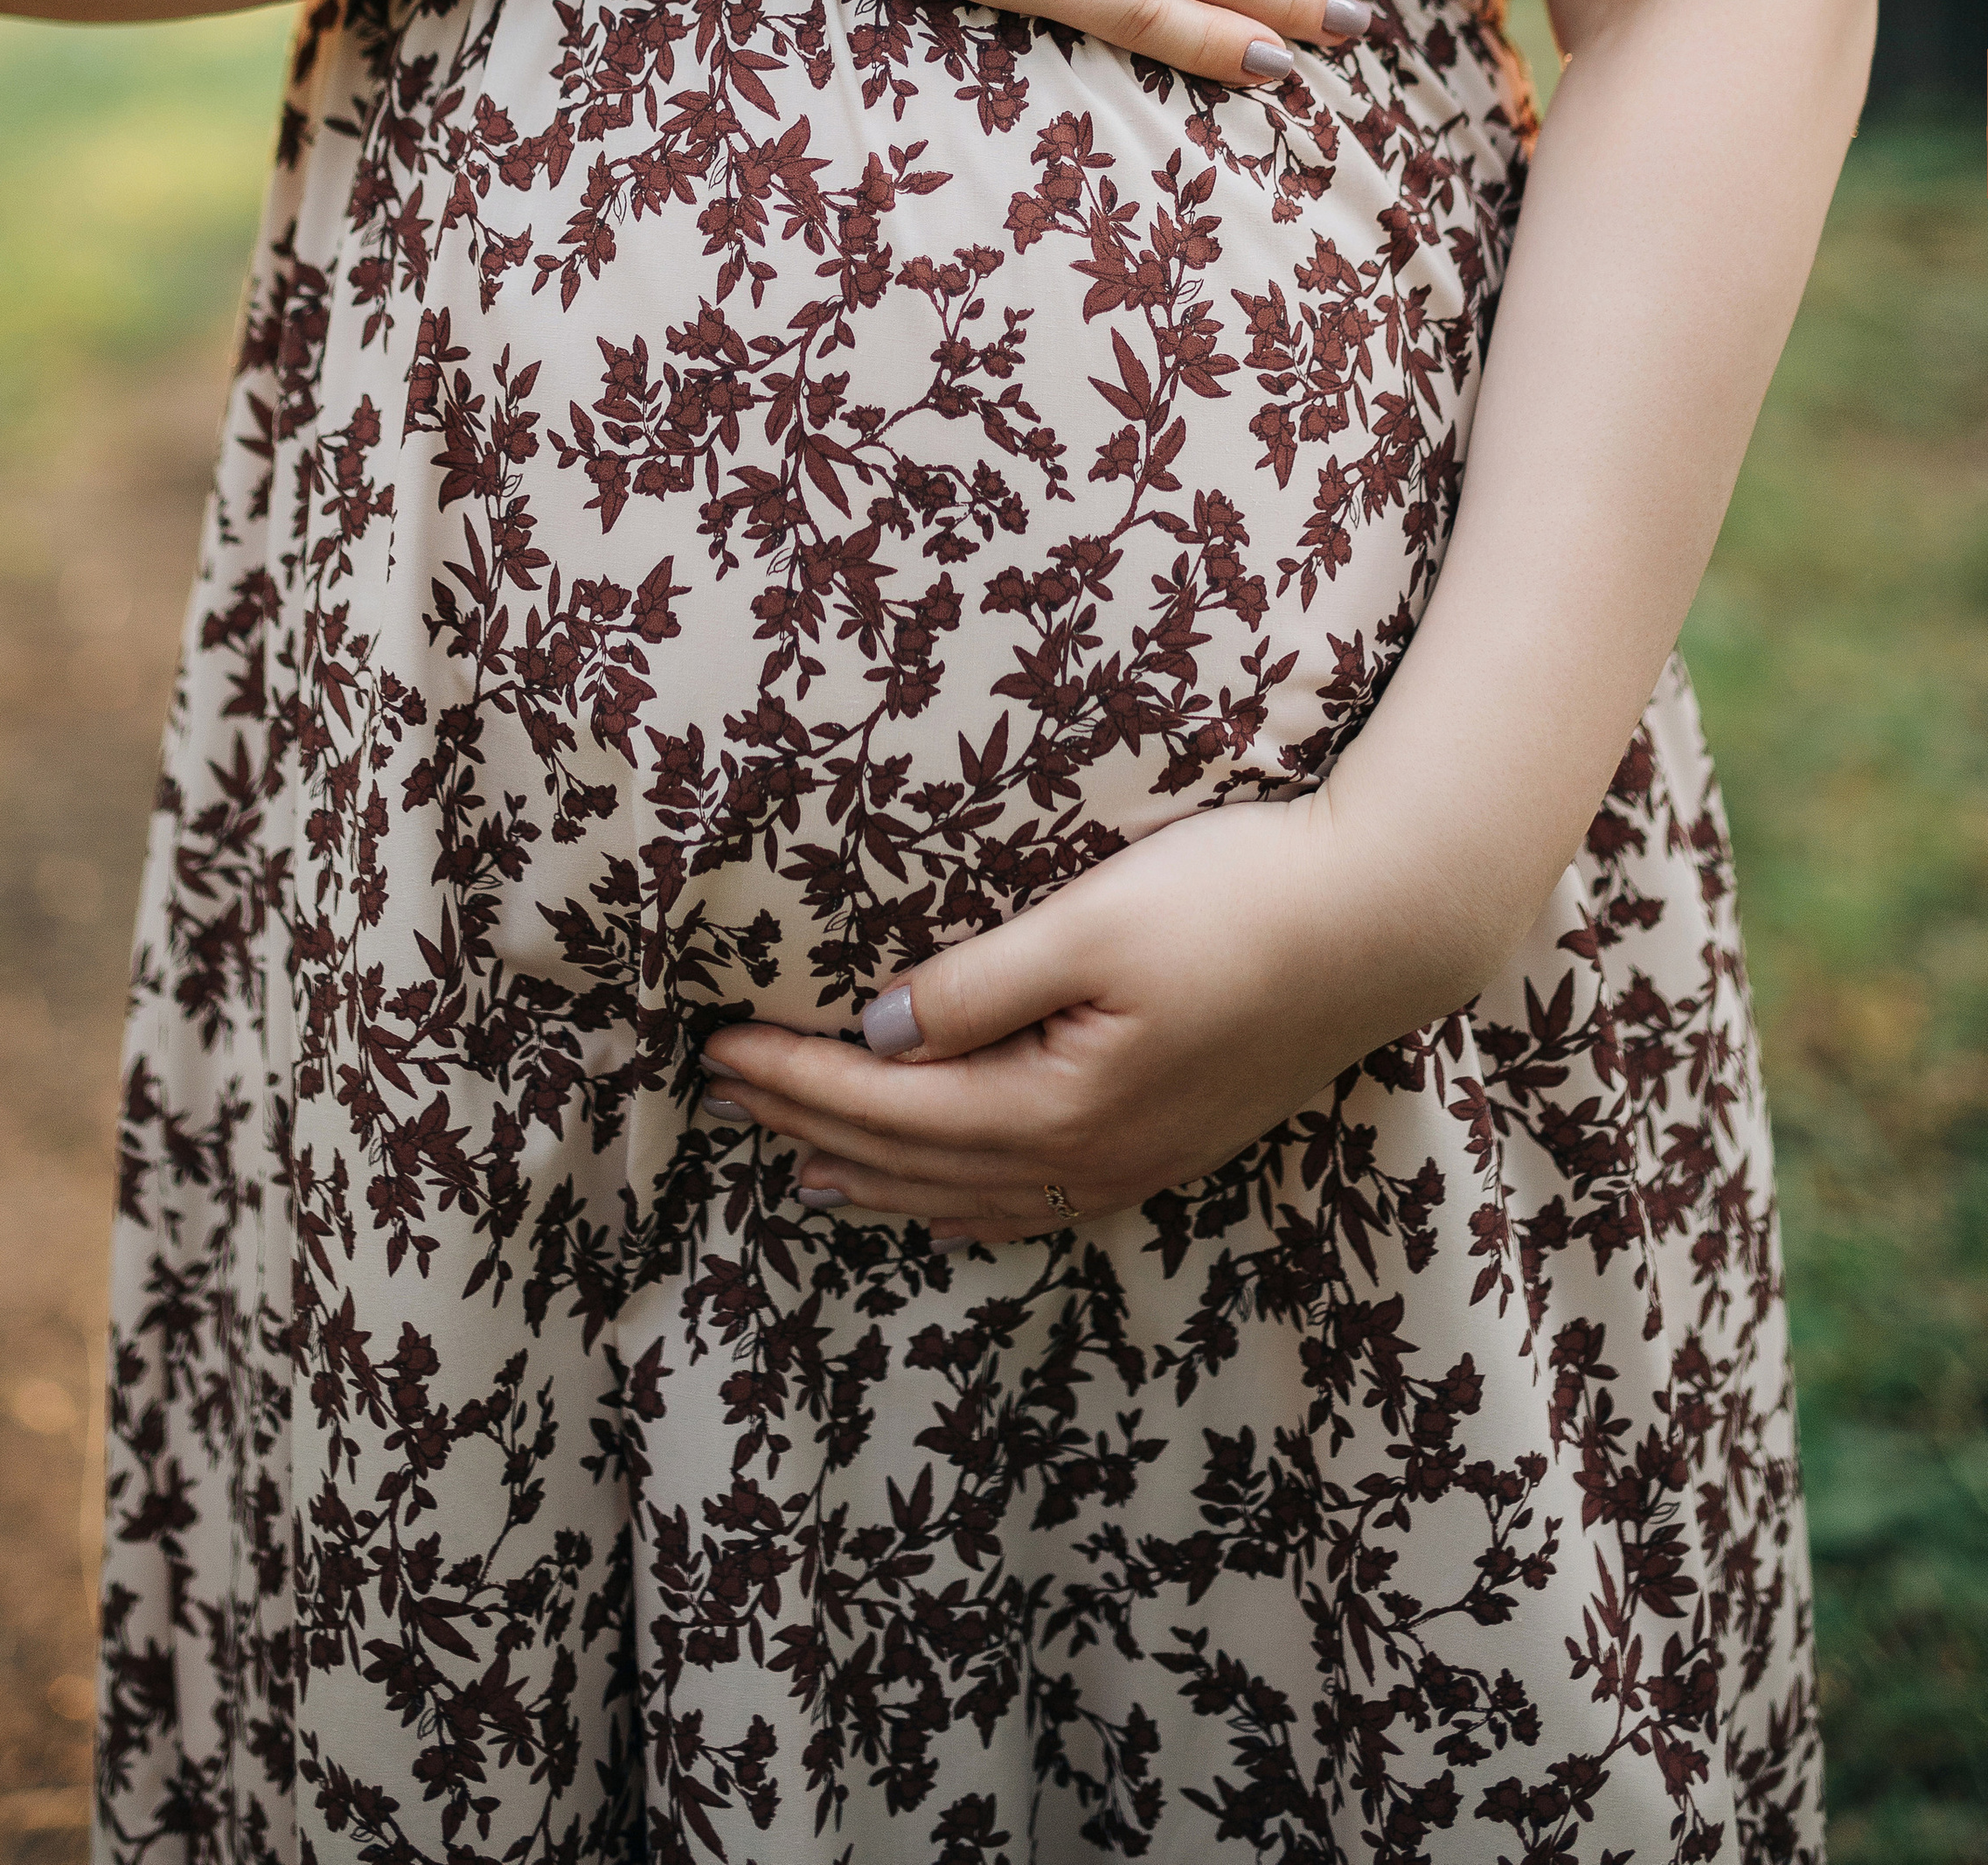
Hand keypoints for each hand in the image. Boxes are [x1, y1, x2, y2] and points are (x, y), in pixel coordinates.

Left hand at [699, 795, 1453, 1243]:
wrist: (1387, 922)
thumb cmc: (1240, 898)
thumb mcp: (1093, 921)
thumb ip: (976, 985)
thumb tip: (874, 1031)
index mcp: (1058, 1104)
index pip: (887, 1101)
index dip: (792, 1077)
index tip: (714, 1048)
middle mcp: (1089, 1158)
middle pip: (915, 1160)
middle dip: (809, 1126)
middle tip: (719, 1098)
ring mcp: (1134, 1163)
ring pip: (970, 1196)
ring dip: (876, 1178)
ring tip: (797, 1163)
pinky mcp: (1170, 1144)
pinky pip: (1034, 1203)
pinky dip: (961, 1201)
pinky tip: (940, 1193)